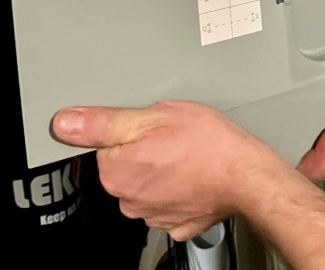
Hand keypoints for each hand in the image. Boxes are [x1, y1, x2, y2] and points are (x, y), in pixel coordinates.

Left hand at [51, 100, 274, 240]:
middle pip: (125, 167)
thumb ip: (104, 122)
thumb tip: (64, 123)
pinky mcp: (176, 224)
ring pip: (147, 185)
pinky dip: (178, 190)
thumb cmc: (207, 143)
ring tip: (186, 154)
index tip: (150, 127)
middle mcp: (128, 200)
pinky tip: (193, 175)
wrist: (246, 173)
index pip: (106, 146)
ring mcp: (153, 216)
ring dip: (161, 171)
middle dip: (144, 151)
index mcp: (117, 171)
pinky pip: (168, 203)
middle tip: (172, 138)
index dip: (130, 131)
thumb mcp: (154, 114)